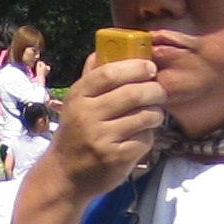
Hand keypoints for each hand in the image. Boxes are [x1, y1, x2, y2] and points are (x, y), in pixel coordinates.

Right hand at [53, 48, 170, 196]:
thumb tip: (106, 48)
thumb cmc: (76, 134)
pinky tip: (141, 136)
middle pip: (132, 93)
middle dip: (154, 90)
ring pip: (144, 116)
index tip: (149, 67)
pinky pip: (144, 139)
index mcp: (78, 96)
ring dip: (155, 114)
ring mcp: (101, 138)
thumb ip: (92, 77)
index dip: (135, 67)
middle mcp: (87, 115)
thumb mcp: (76, 104)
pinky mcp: (114, 158)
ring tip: (153, 114)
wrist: (64, 175)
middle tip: (159, 92)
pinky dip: (148, 136)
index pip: (109, 73)